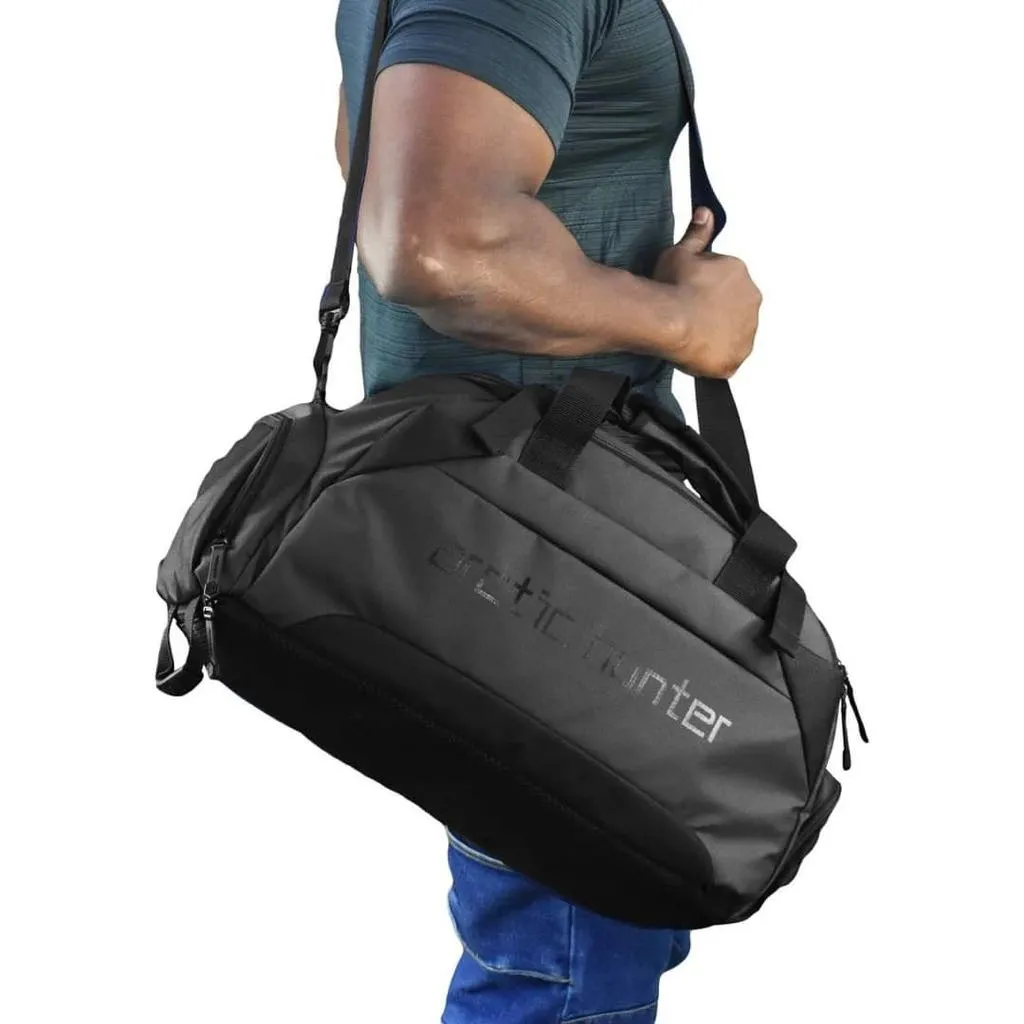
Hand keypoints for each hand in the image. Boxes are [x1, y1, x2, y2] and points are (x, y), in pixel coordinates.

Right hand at [652, 208, 761, 377]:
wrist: (669, 319)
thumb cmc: (673, 287)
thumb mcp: (681, 251)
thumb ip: (697, 233)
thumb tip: (705, 214)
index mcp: (739, 272)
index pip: (728, 282)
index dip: (706, 290)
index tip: (690, 295)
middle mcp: (750, 300)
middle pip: (734, 308)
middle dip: (716, 312)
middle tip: (690, 317)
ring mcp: (746, 331)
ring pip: (734, 333)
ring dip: (718, 335)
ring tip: (692, 336)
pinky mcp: (736, 356)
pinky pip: (729, 358)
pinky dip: (716, 358)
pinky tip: (697, 353)